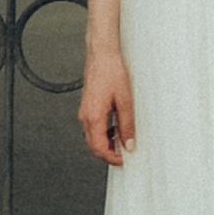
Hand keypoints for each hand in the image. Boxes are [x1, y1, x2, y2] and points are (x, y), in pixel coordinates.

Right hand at [79, 49, 135, 165]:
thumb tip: (129, 143)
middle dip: (108, 153)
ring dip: (106, 142)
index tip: (123, 160)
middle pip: (94, 145)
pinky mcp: (87, 106)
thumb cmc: (111, 71)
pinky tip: (115, 127)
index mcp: (93, 117)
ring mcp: (84, 112)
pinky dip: (103, 132)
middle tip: (124, 154)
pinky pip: (92, 126)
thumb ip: (127, 124)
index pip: (99, 148)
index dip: (112, 158)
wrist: (102, 54)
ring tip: (122, 140)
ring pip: (92, 136)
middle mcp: (85, 116)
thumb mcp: (124, 100)